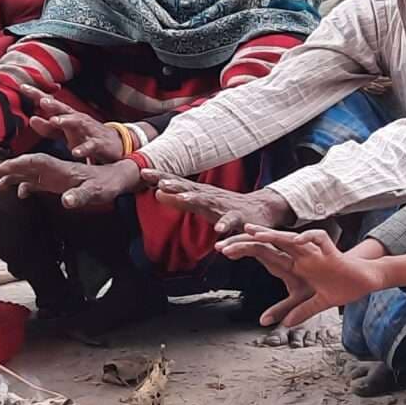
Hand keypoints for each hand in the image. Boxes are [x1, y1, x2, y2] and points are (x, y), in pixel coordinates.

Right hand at [0, 155, 143, 207]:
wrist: (116, 180)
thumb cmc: (106, 185)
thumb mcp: (94, 193)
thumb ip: (79, 197)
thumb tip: (66, 202)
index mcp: (61, 168)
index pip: (36, 162)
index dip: (18, 164)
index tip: (3, 168)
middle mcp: (55, 169)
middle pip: (28, 165)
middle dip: (11, 169)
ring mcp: (55, 176)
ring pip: (30, 174)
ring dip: (15, 177)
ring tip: (0, 185)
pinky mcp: (58, 183)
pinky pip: (38, 182)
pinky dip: (26, 186)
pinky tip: (20, 194)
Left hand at [20, 85, 123, 163]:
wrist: (114, 144)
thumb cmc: (85, 136)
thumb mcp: (65, 132)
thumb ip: (48, 127)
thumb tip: (31, 119)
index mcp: (68, 116)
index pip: (50, 103)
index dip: (37, 95)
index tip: (22, 87)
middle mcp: (78, 119)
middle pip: (64, 109)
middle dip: (53, 104)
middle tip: (41, 100)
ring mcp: (89, 130)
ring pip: (78, 123)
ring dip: (67, 120)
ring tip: (55, 120)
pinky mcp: (99, 144)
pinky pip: (91, 146)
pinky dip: (84, 149)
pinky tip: (76, 152)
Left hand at [146, 174, 297, 235]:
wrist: (261, 210)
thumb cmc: (226, 208)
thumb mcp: (199, 204)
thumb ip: (178, 200)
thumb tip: (156, 192)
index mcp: (200, 194)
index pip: (178, 184)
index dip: (161, 178)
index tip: (144, 173)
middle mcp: (211, 197)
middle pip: (190, 189)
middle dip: (175, 185)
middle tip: (160, 183)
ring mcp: (225, 207)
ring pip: (208, 202)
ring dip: (195, 199)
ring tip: (182, 198)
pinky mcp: (240, 219)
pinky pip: (231, 223)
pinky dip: (225, 226)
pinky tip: (218, 231)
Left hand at [218, 228, 383, 328]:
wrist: (360, 283)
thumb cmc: (335, 288)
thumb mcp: (309, 303)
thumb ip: (293, 312)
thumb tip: (274, 325)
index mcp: (291, 263)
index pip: (263, 253)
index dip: (244, 250)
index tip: (223, 251)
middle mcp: (298, 254)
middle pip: (270, 242)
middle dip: (249, 240)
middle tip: (226, 242)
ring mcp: (313, 250)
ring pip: (290, 237)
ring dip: (273, 235)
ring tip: (255, 234)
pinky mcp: (330, 250)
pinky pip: (318, 239)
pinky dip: (308, 238)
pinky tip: (297, 241)